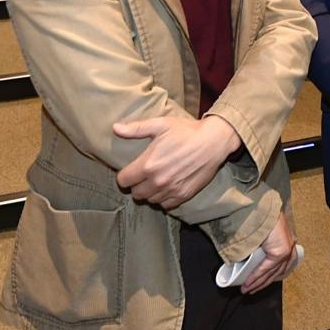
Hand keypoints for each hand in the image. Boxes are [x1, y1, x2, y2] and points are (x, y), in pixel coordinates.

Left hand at [114, 115, 240, 208]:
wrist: (214, 141)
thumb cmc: (186, 131)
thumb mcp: (160, 125)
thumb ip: (136, 129)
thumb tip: (115, 128)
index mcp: (148, 165)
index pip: (123, 181)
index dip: (125, 175)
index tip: (131, 170)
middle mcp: (157, 181)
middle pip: (135, 193)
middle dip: (137, 185)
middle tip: (144, 175)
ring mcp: (171, 190)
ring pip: (150, 200)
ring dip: (150, 192)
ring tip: (157, 180)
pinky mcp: (184, 195)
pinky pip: (166, 205)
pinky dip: (164, 198)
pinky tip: (168, 187)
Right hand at [242, 212, 297, 294]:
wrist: (262, 208)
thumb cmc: (260, 216)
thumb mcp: (264, 231)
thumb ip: (263, 243)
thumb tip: (251, 256)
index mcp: (288, 240)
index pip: (281, 264)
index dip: (270, 276)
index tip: (259, 283)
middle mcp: (290, 246)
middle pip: (277, 271)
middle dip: (262, 283)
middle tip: (251, 290)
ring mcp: (287, 249)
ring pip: (271, 272)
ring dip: (257, 282)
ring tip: (246, 290)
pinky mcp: (281, 252)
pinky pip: (266, 268)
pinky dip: (255, 276)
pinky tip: (247, 283)